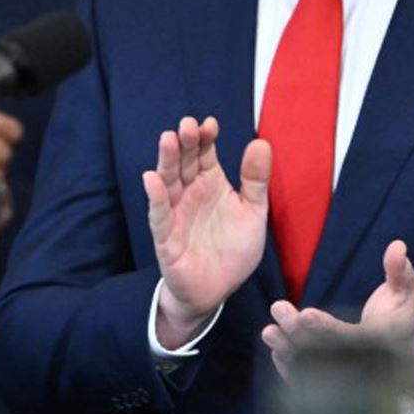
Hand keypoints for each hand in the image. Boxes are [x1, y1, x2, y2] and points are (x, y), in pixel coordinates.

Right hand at [146, 116, 269, 347]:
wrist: (218, 290)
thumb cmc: (232, 249)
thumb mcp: (253, 211)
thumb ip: (256, 180)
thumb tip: (261, 142)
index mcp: (210, 184)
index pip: (204, 154)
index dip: (205, 138)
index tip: (210, 124)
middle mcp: (189, 194)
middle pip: (183, 163)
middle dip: (184, 143)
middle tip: (187, 125)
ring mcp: (176, 214)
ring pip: (168, 183)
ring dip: (167, 161)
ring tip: (168, 139)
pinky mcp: (166, 238)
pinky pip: (159, 216)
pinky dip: (156, 198)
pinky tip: (152, 179)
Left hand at [262, 240, 413, 398]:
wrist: (399, 350)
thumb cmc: (400, 314)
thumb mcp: (406, 291)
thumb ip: (400, 271)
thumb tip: (397, 246)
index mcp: (376, 341)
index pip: (348, 337)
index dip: (325, 327)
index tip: (305, 313)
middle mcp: (358, 361)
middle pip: (324, 351)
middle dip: (299, 332)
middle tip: (278, 308)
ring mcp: (344, 372)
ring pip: (312, 366)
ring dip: (289, 350)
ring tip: (269, 331)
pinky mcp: (332, 377)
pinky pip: (308, 377)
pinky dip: (290, 366)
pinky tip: (275, 348)